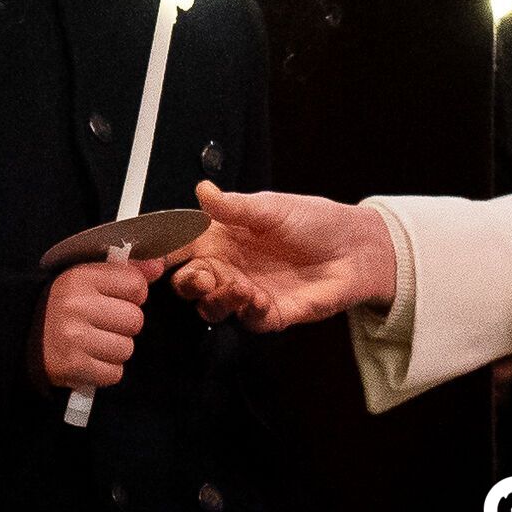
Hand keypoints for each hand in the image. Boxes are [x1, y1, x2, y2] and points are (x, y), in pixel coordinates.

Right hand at [41, 255, 161, 390]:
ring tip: (93, 342)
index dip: (132, 295)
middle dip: (123, 325)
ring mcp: (74, 338)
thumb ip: (124, 270)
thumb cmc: (60, 306)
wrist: (19, 336)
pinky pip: (114, 373)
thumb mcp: (85, 278)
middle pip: (135, 320)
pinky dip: (105, 371)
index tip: (116, 299)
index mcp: (80, 277)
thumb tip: (158, 266)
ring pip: (127, 348)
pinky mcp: (74, 366)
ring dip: (115, 350)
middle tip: (102, 324)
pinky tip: (88, 359)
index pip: (135, 284)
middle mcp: (77, 305)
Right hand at [169, 181, 397, 332]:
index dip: (164, 251)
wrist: (356, 248)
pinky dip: (247, 311)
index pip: (182, 246)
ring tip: (236, 286)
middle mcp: (230, 266)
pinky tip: (258, 296)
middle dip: (186, 283)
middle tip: (199, 276)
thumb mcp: (272, 207)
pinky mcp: (271, 313)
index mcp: (222, 236)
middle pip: (189, 283)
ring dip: (216, 300)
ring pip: (212, 307)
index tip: (155, 253)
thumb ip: (234, 206)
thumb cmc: (315, 221)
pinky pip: (248, 320)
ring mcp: (248, 291)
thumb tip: (202, 190)